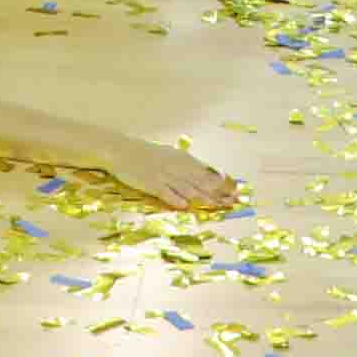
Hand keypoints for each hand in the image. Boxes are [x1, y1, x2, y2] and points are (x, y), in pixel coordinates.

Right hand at [102, 138, 238, 212]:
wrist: (121, 150)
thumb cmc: (146, 154)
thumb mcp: (168, 155)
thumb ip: (185, 164)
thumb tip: (205, 172)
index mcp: (181, 158)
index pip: (205, 171)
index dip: (221, 182)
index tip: (235, 191)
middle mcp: (175, 166)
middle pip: (200, 181)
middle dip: (217, 193)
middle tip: (232, 202)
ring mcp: (163, 175)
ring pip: (186, 188)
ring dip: (202, 198)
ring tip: (216, 206)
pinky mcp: (151, 183)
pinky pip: (165, 192)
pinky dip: (175, 199)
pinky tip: (185, 206)